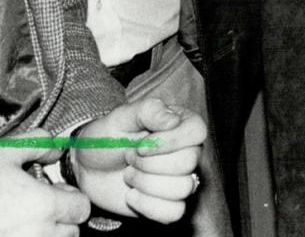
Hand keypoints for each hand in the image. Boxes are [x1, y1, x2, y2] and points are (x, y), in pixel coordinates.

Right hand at [0, 141, 89, 236]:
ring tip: (28, 219)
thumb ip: (37, 145)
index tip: (55, 193)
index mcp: (44, 206)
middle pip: (71, 232)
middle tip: (41, 208)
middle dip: (62, 219)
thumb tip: (55, 150)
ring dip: (48, 233)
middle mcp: (38, 234)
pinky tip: (13, 228)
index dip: (72, 199)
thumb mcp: (5, 153)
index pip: (82, 209)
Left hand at [72, 96, 206, 221]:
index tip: (140, 145)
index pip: (197, 132)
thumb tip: (173, 119)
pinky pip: (174, 212)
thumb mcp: (122, 117)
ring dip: (146, 184)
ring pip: (182, 189)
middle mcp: (188, 152)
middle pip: (188, 163)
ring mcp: (180, 179)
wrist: (88, 167)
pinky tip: (132, 195)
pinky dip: (148, 206)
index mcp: (182, 125)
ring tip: (128, 175)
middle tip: (129, 159)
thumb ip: (148, 110)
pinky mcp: (169, 203)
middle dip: (148, 164)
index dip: (168, 142)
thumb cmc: (107, 138)